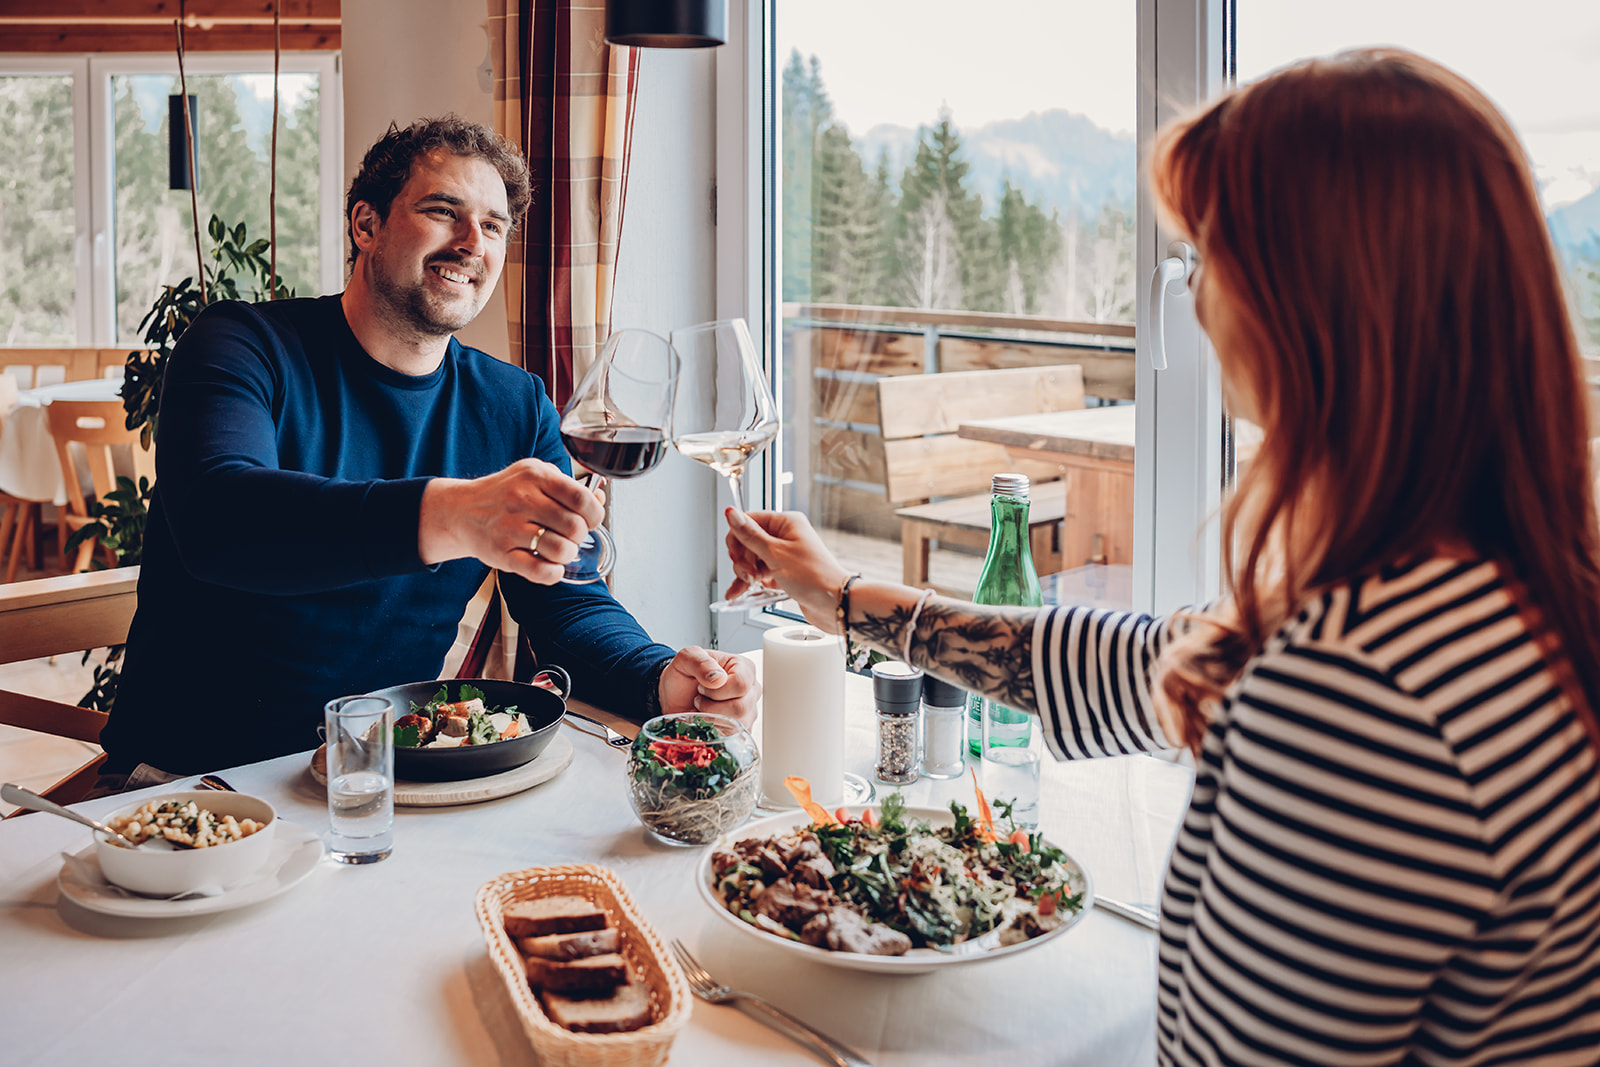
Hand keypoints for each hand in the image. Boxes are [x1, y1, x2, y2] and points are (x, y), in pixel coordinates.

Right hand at [418, 460, 605, 583]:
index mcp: (536, 476)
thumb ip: (568, 486)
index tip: (591, 519)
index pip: (581, 498)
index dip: (595, 514)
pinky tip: (550, 566)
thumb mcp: (535, 477)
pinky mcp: (501, 553)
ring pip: (561, 550)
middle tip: (570, 535)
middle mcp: (522, 499)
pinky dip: (553, 573)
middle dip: (580, 536)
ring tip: (558, 549)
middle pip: (575, 527)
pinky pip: (540, 571)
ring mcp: (509, 527)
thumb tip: (600, 498)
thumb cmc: (505, 493)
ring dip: (567, 555)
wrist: (460, 510)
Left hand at [657, 647, 758, 727]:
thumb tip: (718, 678)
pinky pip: (733, 736)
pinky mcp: (742, 728)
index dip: (717, 691)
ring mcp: (749, 711)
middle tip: (700, 699)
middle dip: (712, 707)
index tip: (702, 687)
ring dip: (712, 719)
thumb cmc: (684, 675)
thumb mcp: (686, 658)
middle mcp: (751, 689)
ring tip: (703, 708)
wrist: (675, 695)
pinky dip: (715, 730)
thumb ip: (700, 662)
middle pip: (741, 707)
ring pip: (737, 724)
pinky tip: (707, 720)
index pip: (741, 684)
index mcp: (743, 668)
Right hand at [723, 508, 851, 630]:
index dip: (738, 537)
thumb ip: (750, 535)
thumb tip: (731, 513)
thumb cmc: (814, 577)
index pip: (749, 520)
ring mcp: (784, 555)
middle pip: (748, 541)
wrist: (834, 604)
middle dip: (742, 559)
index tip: (736, 555)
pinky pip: (760, 573)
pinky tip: (739, 592)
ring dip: (745, 572)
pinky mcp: (784, 573)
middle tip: (748, 573)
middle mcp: (786, 536)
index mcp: (786, 523)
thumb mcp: (775, 554)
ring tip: (749, 584)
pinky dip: (750, 582)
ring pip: (752, 559)